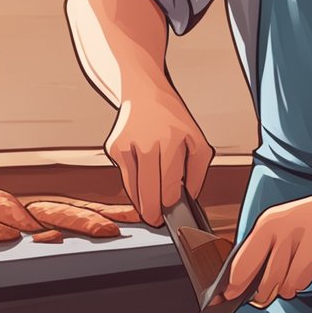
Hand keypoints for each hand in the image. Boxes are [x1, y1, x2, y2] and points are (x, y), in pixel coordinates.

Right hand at [105, 86, 212, 225]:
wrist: (143, 92)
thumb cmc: (171, 118)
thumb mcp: (196, 140)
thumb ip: (198, 172)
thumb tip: (189, 198)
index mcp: (171, 141)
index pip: (169, 187)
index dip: (169, 206)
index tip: (170, 214)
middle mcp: (147, 143)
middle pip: (148, 194)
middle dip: (153, 213)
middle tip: (157, 219)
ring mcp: (127, 146)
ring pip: (133, 190)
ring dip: (141, 203)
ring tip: (150, 207)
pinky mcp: (114, 148)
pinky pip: (124, 177)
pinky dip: (133, 184)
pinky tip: (142, 178)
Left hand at [221, 189, 311, 307]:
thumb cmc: (306, 221)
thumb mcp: (277, 226)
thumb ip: (259, 250)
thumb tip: (240, 282)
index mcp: (269, 223)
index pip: (245, 260)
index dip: (236, 282)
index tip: (229, 294)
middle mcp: (287, 232)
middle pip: (267, 280)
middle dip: (262, 293)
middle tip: (261, 296)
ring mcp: (309, 245)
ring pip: (288, 285)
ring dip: (287, 287)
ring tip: (293, 271)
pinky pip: (307, 281)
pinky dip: (306, 279)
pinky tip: (310, 264)